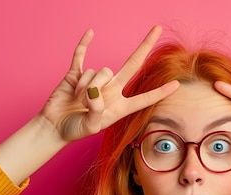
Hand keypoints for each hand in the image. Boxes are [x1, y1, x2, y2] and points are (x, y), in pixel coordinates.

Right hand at [41, 25, 179, 141]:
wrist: (54, 126)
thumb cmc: (75, 129)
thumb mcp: (91, 126)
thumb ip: (97, 110)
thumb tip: (95, 91)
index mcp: (119, 106)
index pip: (143, 98)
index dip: (159, 92)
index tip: (176, 85)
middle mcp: (111, 90)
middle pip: (132, 64)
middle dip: (144, 46)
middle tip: (157, 29)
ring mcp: (95, 79)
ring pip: (101, 71)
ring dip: (88, 86)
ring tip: (78, 100)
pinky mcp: (77, 73)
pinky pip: (81, 55)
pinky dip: (84, 45)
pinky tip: (90, 33)